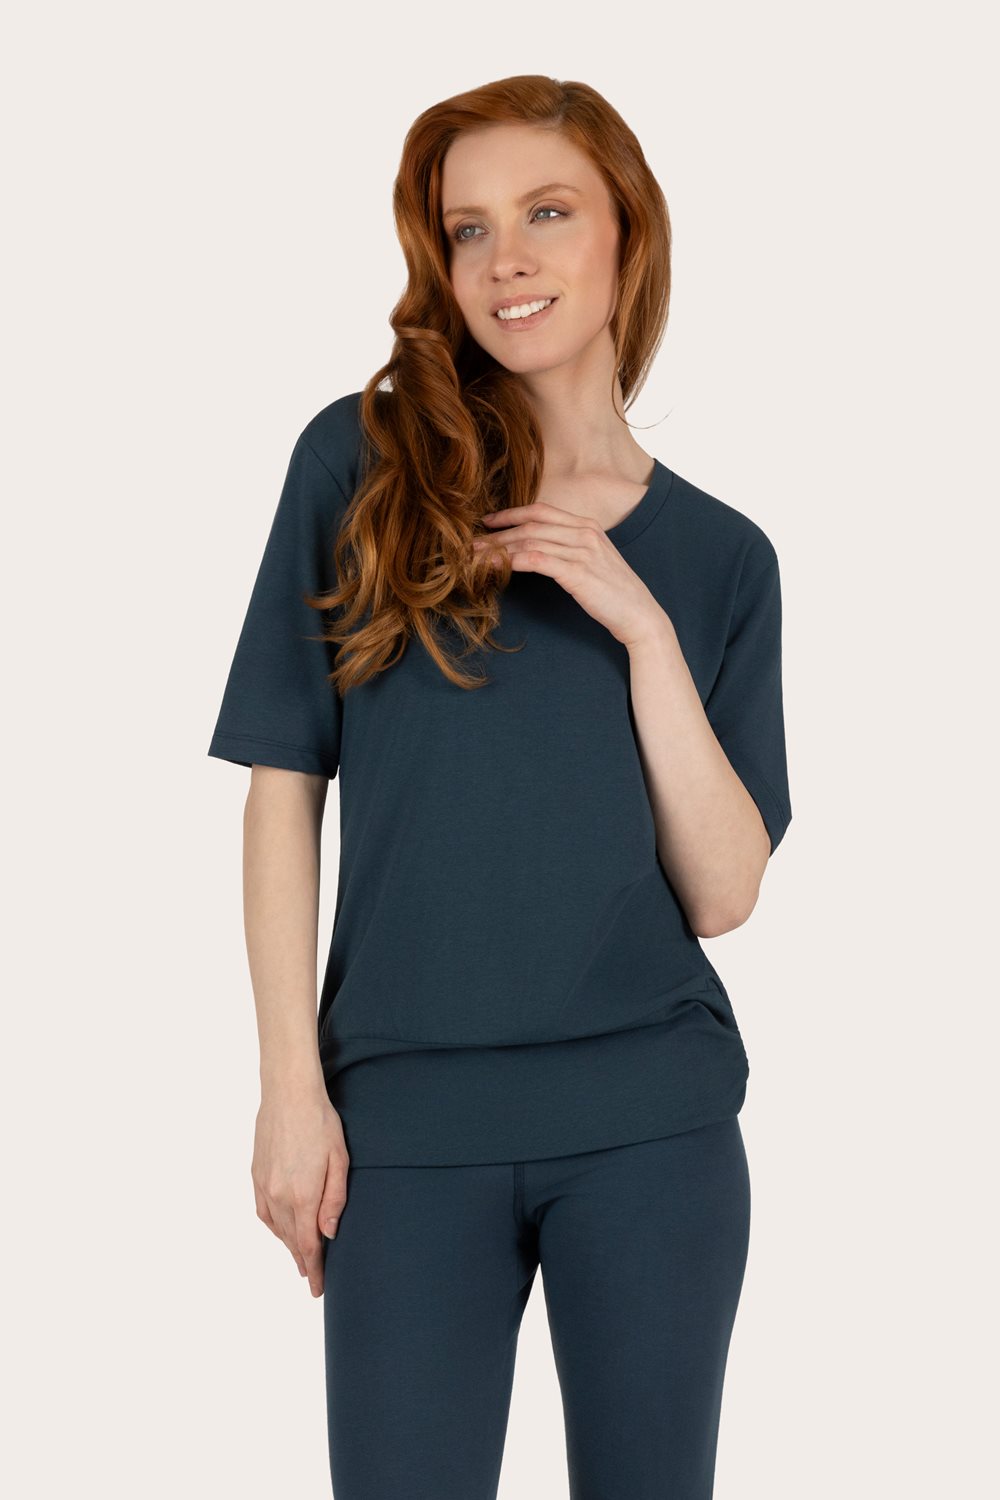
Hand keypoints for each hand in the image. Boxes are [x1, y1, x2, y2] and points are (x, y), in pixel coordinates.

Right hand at [251, 1086, 349, 1297]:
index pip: (308, 1245)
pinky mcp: (256, 1174)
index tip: (318, 1288)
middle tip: (312, 1277)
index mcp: (302, 1195)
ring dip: (288, 1244)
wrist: (288, 1094)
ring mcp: (264, 1185)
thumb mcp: (339, 1159)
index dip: (314, 1269)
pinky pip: (263, 1211)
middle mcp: (279, 1196)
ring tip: (299, 1257)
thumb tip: (328, 1232)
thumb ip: (335, 1199)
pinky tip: (281, 1229)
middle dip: (303, 1261)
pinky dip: (273, 1226)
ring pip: (276, 1227)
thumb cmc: (320, 1122)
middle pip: (291, 1240)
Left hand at [472, 499, 667, 648]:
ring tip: (474, 556)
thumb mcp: (594, 562)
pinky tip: (495, 567)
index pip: (541, 511)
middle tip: (470, 542)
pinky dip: (511, 561)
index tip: (488, 522)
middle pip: (530, 524)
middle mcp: (584, 532)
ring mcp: (581, 550)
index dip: (511, 513)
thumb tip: (541, 551)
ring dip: (497, 548)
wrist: (639, 615)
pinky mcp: (576, 572)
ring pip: (528, 540)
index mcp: (587, 526)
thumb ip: (570, 550)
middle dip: (497, 533)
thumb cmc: (615, 594)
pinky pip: (535, 560)